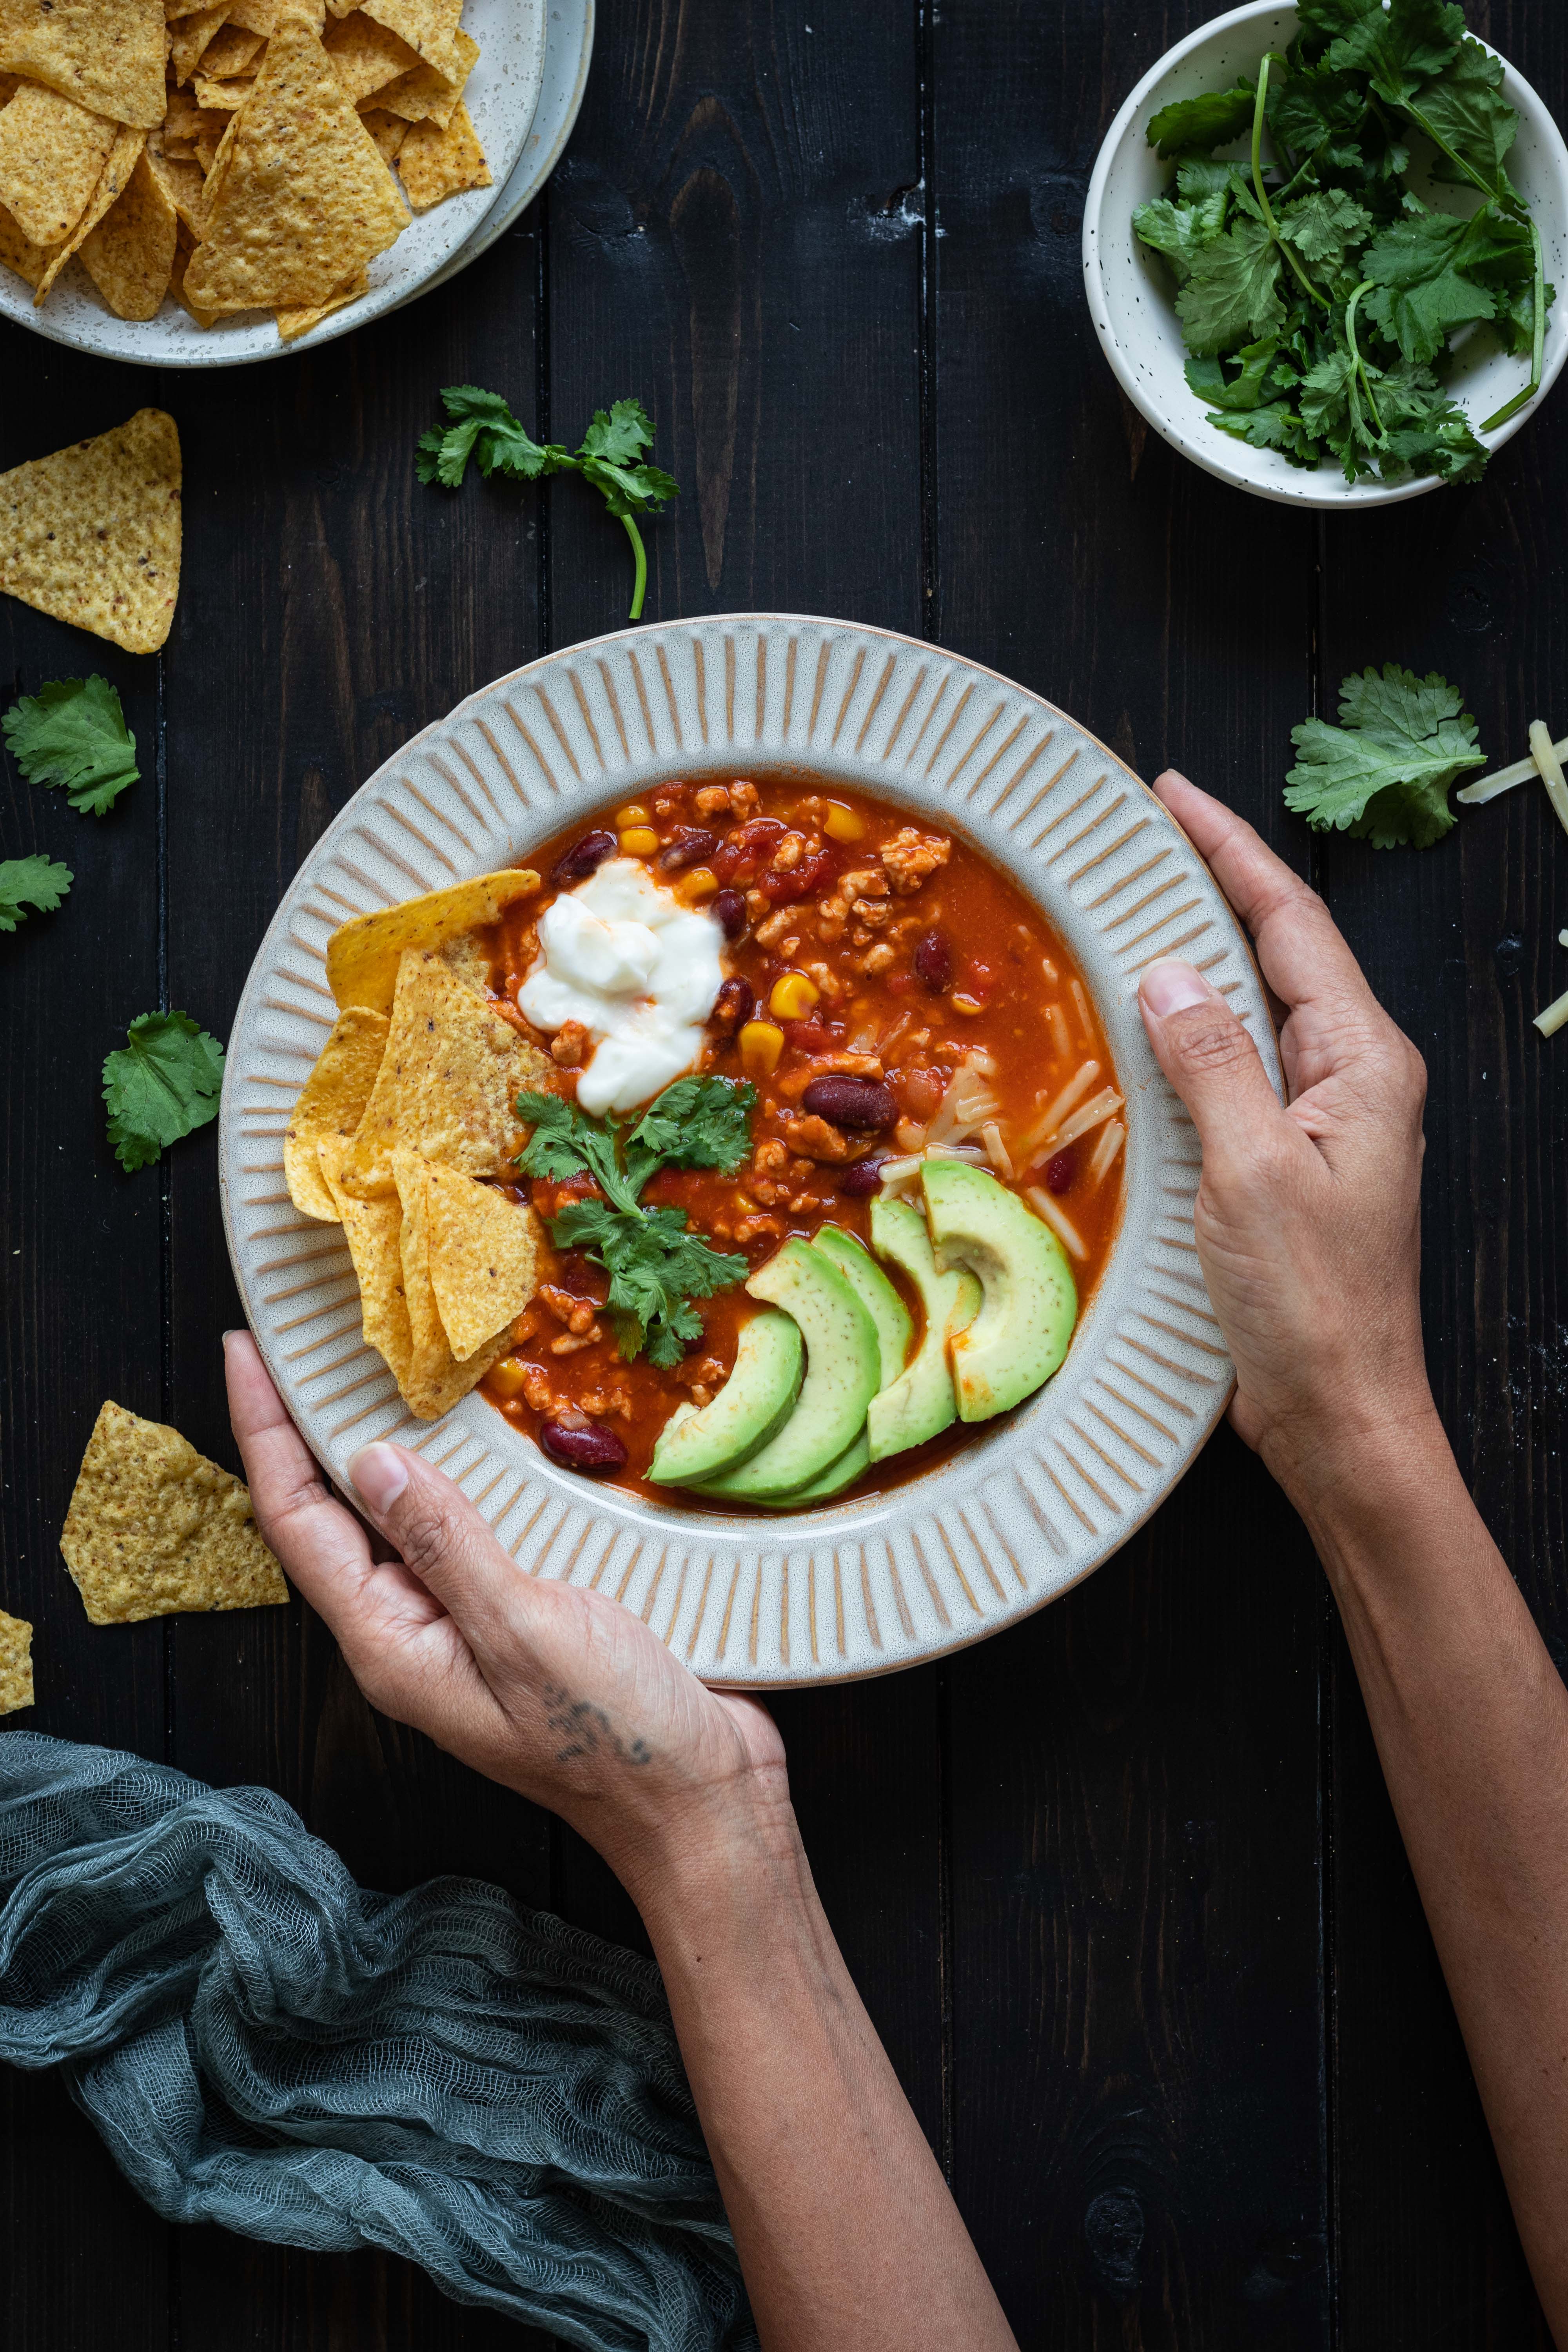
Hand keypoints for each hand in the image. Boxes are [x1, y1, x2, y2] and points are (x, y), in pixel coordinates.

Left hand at [224, 1331, 787, 1897]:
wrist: (697, 1801)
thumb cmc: (612, 1733)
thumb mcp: (524, 1629)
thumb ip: (447, 1545)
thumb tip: (371, 1464)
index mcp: (392, 1646)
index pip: (298, 1523)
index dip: (265, 1433)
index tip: (244, 1351)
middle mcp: (413, 1634)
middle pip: (332, 1518)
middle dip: (306, 1428)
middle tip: (297, 1339)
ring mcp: (464, 1626)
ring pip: (397, 1520)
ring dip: (378, 1443)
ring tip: (364, 1366)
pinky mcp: (518, 1615)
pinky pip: (462, 1532)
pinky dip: (452, 1475)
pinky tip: (471, 1437)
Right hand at [1135, 771, 1436, 1501]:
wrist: (1340, 1410)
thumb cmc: (1311, 1304)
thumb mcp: (1252, 1171)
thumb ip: (1211, 1063)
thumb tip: (1166, 973)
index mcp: (1364, 1062)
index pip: (1291, 924)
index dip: (1231, 850)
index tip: (1175, 795)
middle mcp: (1355, 1077)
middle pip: (1280, 950)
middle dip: (1216, 882)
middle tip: (1147, 831)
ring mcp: (1325, 1118)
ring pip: (1257, 1005)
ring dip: (1201, 951)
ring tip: (1137, 903)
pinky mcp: (1292, 1159)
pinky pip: (1239, 1065)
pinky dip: (1192, 1027)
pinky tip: (1149, 1021)